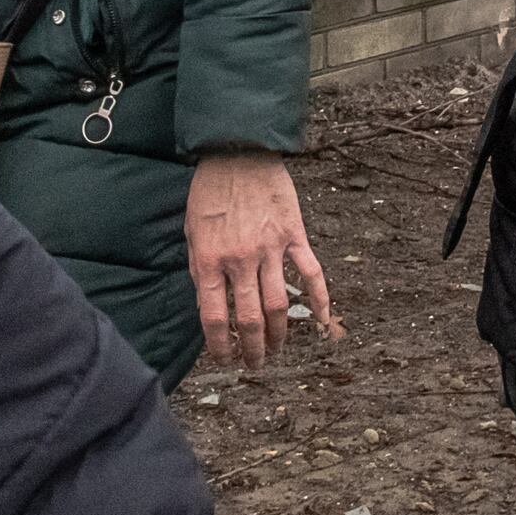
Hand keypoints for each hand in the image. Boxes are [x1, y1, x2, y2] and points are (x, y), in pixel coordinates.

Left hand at [185, 151, 342, 368]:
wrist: (238, 151)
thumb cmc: (210, 191)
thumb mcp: (192, 232)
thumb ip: (201, 269)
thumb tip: (207, 302)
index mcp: (211, 260)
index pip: (214, 317)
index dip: (219, 345)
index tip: (224, 359)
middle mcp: (241, 260)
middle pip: (250, 319)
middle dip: (252, 349)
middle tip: (254, 363)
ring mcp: (270, 249)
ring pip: (279, 305)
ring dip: (279, 335)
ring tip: (277, 350)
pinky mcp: (293, 235)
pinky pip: (311, 274)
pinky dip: (320, 300)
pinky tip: (323, 322)